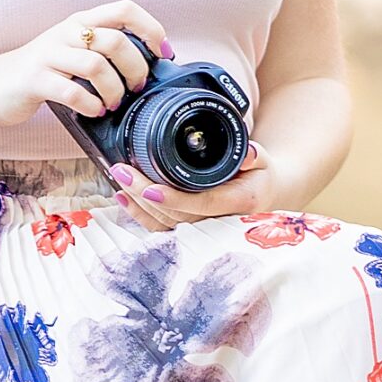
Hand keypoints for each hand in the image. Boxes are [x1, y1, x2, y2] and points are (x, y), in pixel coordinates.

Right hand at [0, 1, 170, 140]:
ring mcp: (49, 55)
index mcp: (80, 21)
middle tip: (136, 87)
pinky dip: (90, 105)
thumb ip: (103, 51)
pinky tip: (92, 111)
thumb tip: (149, 66)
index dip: (151, 28)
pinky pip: (73, 92)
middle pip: (116, 40)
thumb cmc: (40, 73)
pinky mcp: (34, 80)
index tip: (162, 53)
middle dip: (136, 68)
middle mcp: (66, 32)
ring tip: (112, 103)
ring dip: (114, 90)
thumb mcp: (72, 52)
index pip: (125, 8)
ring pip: (97, 66)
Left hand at [108, 136, 280, 230]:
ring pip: (165, 224)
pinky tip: (123, 199)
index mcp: (238, 202)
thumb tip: (248, 153)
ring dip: (137, 205)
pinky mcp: (189, 229)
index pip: (202, 204)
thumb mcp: (262, 160)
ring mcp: (202, 228)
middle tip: (123, 172)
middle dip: (144, 195)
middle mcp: (219, 221)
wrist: (262, 195)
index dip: (174, 199)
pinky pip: (162, 228)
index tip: (149, 189)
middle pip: (176, 214)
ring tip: (119, 180)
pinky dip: (139, 215)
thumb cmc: (260, 176)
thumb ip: (253, 155)